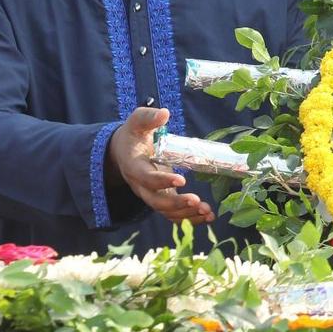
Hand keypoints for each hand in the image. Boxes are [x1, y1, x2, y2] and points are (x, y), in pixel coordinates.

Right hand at [106, 106, 214, 224]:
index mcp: (134, 166)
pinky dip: (190, 218)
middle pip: (156, 201)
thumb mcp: (136, 122)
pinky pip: (174, 213)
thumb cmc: (134, 135)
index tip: (182, 179)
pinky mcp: (162, 197)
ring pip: (166, 211)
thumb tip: (164, 113)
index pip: (146, 177)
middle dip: (176, 204)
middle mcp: (141, 185)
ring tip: (208, 212)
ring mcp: (151, 194)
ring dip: (187, 214)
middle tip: (197, 201)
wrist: (123, 151)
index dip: (162, 181)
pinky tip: (208, 216)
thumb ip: (148, 117)